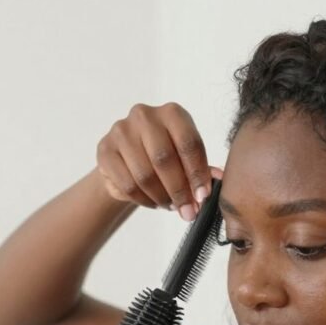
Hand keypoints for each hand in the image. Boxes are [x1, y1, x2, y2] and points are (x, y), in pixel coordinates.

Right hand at [96, 102, 220, 221]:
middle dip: (179, 191)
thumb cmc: (164, 155)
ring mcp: (121, 131)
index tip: (203, 197)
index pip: (188, 143)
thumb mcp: (187, 157)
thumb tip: (220, 181)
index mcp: (172, 113)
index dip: (197, 173)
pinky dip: (143, 200)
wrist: (127, 157)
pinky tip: (153, 203)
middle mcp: (144, 116)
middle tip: (188, 211)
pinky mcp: (105, 150)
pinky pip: (127, 184)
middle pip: (164, 159)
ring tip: (171, 206)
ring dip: (161, 197)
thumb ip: (202, 167)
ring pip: (144, 174)